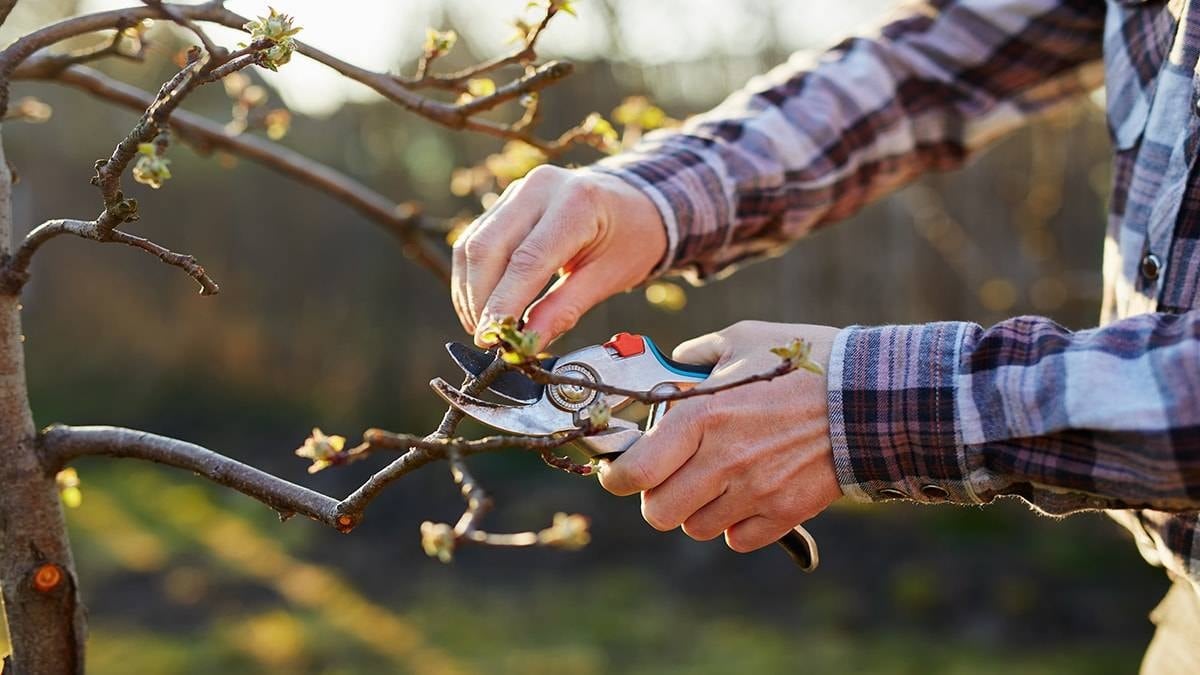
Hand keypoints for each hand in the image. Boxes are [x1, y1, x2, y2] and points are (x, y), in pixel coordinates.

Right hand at [451, 165, 665, 348]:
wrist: (634, 203)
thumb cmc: (629, 239)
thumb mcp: (608, 278)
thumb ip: (564, 310)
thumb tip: (526, 345)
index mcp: (577, 203)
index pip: (527, 260)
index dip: (503, 303)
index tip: (491, 339)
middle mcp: (541, 188)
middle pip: (488, 248)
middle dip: (480, 300)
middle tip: (487, 339)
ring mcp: (519, 190)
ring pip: (473, 244)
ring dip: (470, 292)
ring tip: (483, 327)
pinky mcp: (505, 201)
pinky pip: (475, 240)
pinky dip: (472, 277)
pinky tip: (481, 305)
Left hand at [597, 321, 843, 552]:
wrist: (872, 396)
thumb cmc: (806, 362)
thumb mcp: (743, 340)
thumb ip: (697, 355)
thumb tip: (674, 365)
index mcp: (700, 416)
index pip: (633, 473)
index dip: (617, 477)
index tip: (621, 471)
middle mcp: (721, 460)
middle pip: (657, 513)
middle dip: (656, 498)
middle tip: (669, 478)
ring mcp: (753, 491)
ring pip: (695, 529)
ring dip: (697, 510)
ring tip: (716, 481)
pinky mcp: (783, 512)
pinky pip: (738, 539)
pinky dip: (735, 525)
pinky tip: (746, 495)